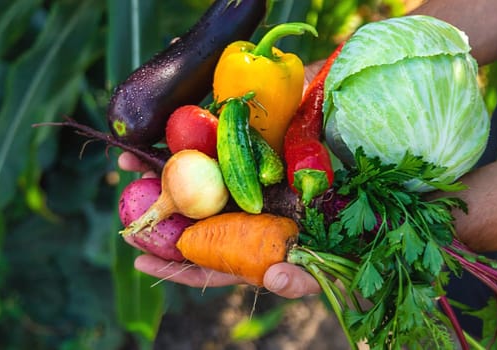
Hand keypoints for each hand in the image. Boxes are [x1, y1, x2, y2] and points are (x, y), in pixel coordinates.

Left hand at [116, 61, 329, 298]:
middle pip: (192, 215)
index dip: (173, 264)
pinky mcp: (250, 144)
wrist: (370, 167)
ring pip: (195, 176)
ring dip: (161, 168)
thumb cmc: (352, 231)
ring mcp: (244, 176)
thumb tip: (273, 279)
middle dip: (156, 208)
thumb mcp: (329, 261)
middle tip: (127, 198)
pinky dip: (188, 133)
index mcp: (251, 242)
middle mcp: (242, 211)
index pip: (207, 260)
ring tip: (130, 160)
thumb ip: (301, 278)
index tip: (139, 260)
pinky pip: (213, 139)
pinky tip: (164, 127)